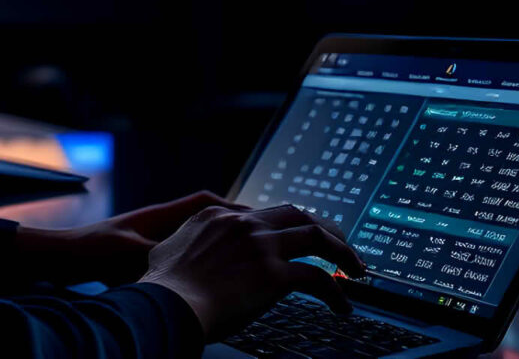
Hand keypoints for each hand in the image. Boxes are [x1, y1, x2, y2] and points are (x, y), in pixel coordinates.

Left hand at [15, 191, 247, 285]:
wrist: (63, 258)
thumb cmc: (92, 251)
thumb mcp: (131, 253)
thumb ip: (161, 253)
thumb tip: (191, 255)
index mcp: (159, 215)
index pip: (205, 202)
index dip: (233, 207)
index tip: (256, 216)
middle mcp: (160, 223)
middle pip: (206, 217)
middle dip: (233, 224)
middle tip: (262, 233)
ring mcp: (154, 238)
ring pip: (196, 236)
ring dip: (218, 242)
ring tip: (246, 255)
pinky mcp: (147, 256)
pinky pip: (184, 253)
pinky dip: (200, 259)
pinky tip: (211, 275)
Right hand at [139, 204, 365, 342]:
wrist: (167, 305)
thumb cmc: (162, 289)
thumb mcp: (166, 250)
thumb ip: (186, 242)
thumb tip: (184, 250)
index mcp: (218, 215)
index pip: (265, 212)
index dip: (290, 224)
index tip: (302, 237)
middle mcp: (243, 224)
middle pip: (297, 214)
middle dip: (325, 228)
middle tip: (340, 246)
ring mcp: (261, 246)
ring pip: (317, 236)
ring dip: (342, 252)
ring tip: (356, 269)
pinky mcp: (275, 275)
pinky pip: (319, 279)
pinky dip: (336, 292)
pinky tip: (342, 306)